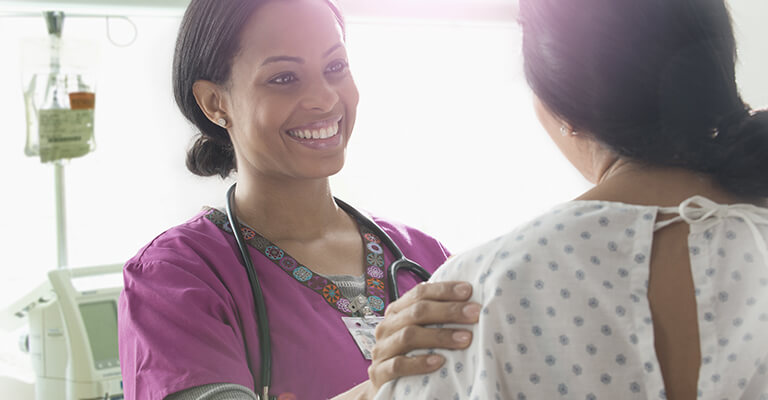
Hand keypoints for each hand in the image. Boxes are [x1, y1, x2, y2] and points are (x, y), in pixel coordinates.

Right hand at [365, 281, 479, 394]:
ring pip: (409, 336)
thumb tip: (470, 305)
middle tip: (474, 313)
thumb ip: (435, 318)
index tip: (468, 291)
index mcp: (396, 311)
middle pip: (417, 312)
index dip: (444, 290)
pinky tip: (439, 362)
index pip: (420, 293)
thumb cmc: (409, 354)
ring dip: (440, 336)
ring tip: (465, 338)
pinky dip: (420, 363)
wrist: (387, 386)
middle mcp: (387, 326)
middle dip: (449, 311)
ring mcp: (382, 349)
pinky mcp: (380, 372)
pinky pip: (399, 365)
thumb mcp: (419, 331)